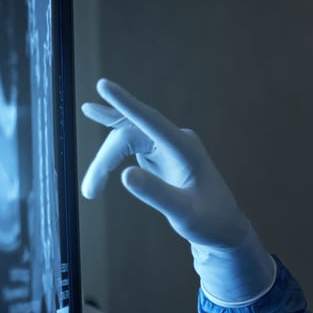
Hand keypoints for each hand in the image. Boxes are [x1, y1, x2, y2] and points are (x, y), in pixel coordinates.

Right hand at [81, 79, 249, 248]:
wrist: (223, 227)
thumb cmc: (209, 221)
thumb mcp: (183, 214)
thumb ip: (156, 194)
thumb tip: (125, 176)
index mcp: (185, 150)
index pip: (151, 120)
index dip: (125, 103)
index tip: (103, 84)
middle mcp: (177, 140)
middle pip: (129, 134)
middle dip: (105, 159)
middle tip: (89, 191)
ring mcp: (168, 144)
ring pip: (125, 140)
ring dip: (105, 161)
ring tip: (91, 191)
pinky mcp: (161, 152)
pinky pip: (129, 146)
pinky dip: (112, 159)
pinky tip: (96, 159)